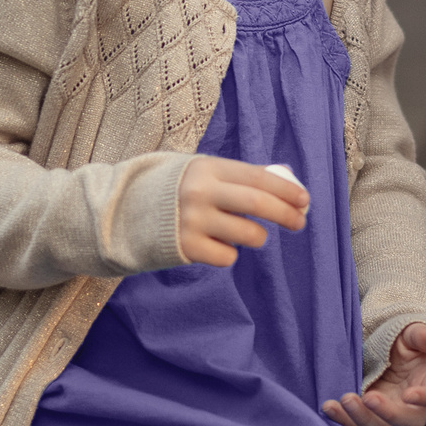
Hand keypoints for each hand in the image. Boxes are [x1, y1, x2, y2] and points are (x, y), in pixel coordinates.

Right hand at [175, 156, 308, 267]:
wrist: (121, 212)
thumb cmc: (171, 191)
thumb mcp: (199, 172)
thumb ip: (234, 178)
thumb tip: (283, 187)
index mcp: (208, 169)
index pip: (259, 177)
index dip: (287, 190)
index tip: (305, 200)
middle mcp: (201, 193)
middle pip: (259, 204)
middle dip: (287, 214)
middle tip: (300, 222)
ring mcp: (192, 221)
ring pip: (249, 235)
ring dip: (257, 237)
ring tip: (246, 234)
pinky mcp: (186, 248)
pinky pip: (227, 256)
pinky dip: (228, 253)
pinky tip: (213, 245)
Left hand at [323, 322, 425, 425]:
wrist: (393, 359)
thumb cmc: (408, 347)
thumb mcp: (413, 336)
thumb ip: (420, 335)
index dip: (425, 398)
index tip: (409, 394)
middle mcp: (417, 408)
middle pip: (408, 422)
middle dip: (387, 414)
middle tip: (368, 397)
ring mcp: (394, 419)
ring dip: (362, 420)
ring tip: (345, 400)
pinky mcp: (373, 421)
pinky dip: (344, 421)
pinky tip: (329, 407)